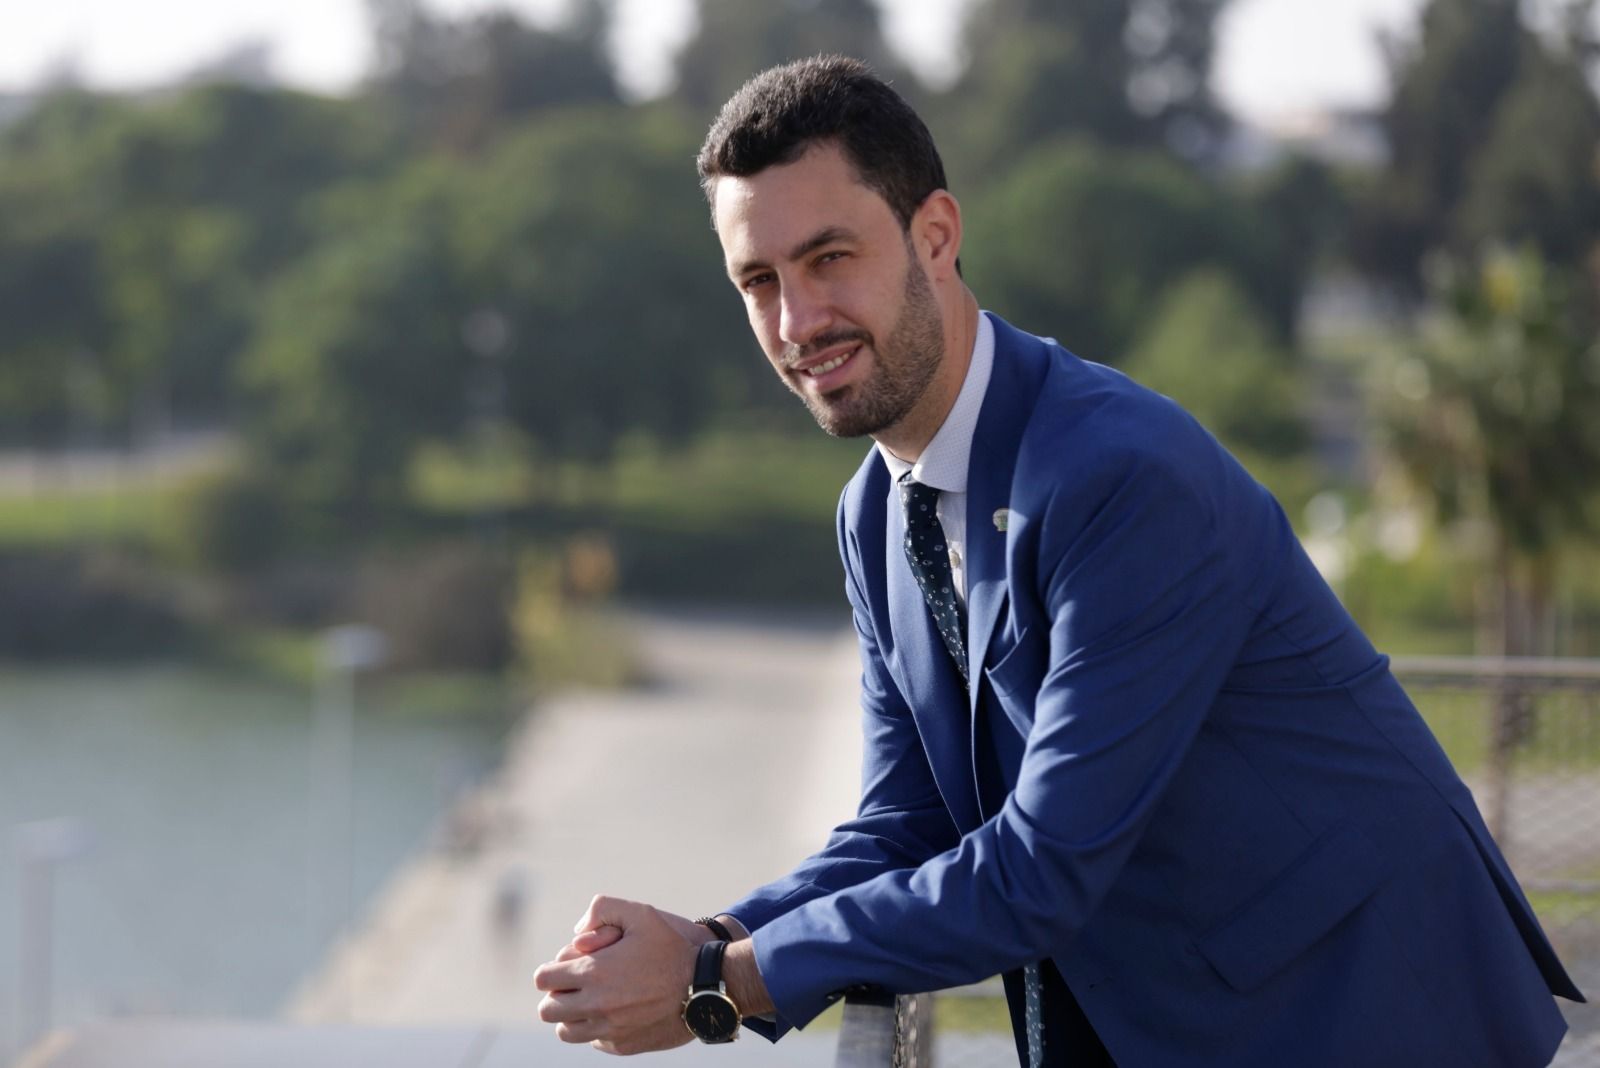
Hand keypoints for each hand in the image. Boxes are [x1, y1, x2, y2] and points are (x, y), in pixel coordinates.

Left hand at [535, 896, 698, 1054]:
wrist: (706, 985)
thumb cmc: (672, 947)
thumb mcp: (641, 914)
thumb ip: (603, 908)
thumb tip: (577, 930)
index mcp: (594, 972)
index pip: (543, 979)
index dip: (550, 971)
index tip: (562, 967)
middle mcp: (596, 1005)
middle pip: (548, 1010)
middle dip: (556, 995)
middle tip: (573, 986)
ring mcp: (609, 1030)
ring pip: (566, 1031)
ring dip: (571, 1016)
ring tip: (588, 1002)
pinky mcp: (623, 1046)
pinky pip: (593, 1042)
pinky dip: (595, 1030)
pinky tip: (613, 1014)